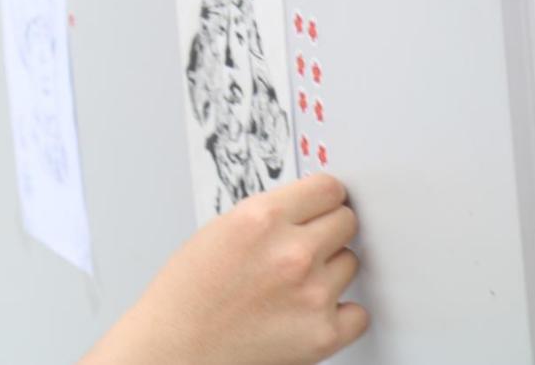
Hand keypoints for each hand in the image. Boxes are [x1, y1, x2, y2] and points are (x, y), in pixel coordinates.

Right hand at [81, 174, 367, 364]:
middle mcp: (292, 251)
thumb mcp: (219, 231)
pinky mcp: (324, 332)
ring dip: (330, 270)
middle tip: (306, 244)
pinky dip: (341, 313)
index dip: (324, 197)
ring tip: (293, 283)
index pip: (328, 188)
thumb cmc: (186, 294)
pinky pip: (358, 312)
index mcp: (261, 218)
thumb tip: (304, 210)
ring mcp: (312, 293)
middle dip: (328, 230)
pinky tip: (309, 311)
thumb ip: (267, 216)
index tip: (323, 205)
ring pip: (351, 263)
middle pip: (346, 221)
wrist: (176, 347)